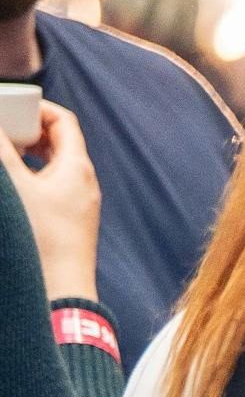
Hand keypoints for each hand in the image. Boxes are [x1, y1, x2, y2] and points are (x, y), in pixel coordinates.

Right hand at [6, 102, 104, 301]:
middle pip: (58, 141)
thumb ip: (2, 152)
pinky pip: (52, 186)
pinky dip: (31, 176)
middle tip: (1, 129)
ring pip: (53, 165)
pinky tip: (13, 185)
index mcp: (77, 167)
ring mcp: (79, 201)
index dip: (36, 108)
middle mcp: (84, 181)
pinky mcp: (70, 220)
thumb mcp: (16, 187)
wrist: (62, 289)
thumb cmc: (43, 238)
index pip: (63, 121)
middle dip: (27, 130)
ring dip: (27, 154)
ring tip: (3, 154)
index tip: (10, 107)